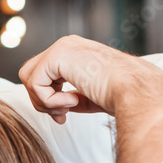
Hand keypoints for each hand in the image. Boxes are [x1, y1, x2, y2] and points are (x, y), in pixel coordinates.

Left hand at [18, 35, 142, 123]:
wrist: (134, 91)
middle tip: (61, 115)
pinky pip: (34, 83)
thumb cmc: (119, 96)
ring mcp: (61, 47)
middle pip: (30, 75)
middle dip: (40, 101)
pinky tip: (72, 101)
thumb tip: (52, 108)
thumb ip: (67, 97)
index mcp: (74, 53)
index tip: (62, 117)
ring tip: (69, 106)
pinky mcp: (58, 54)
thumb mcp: (87, 97)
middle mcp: (66, 45)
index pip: (43, 75)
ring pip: (28, 78)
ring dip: (44, 101)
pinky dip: (49, 100)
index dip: (46, 99)